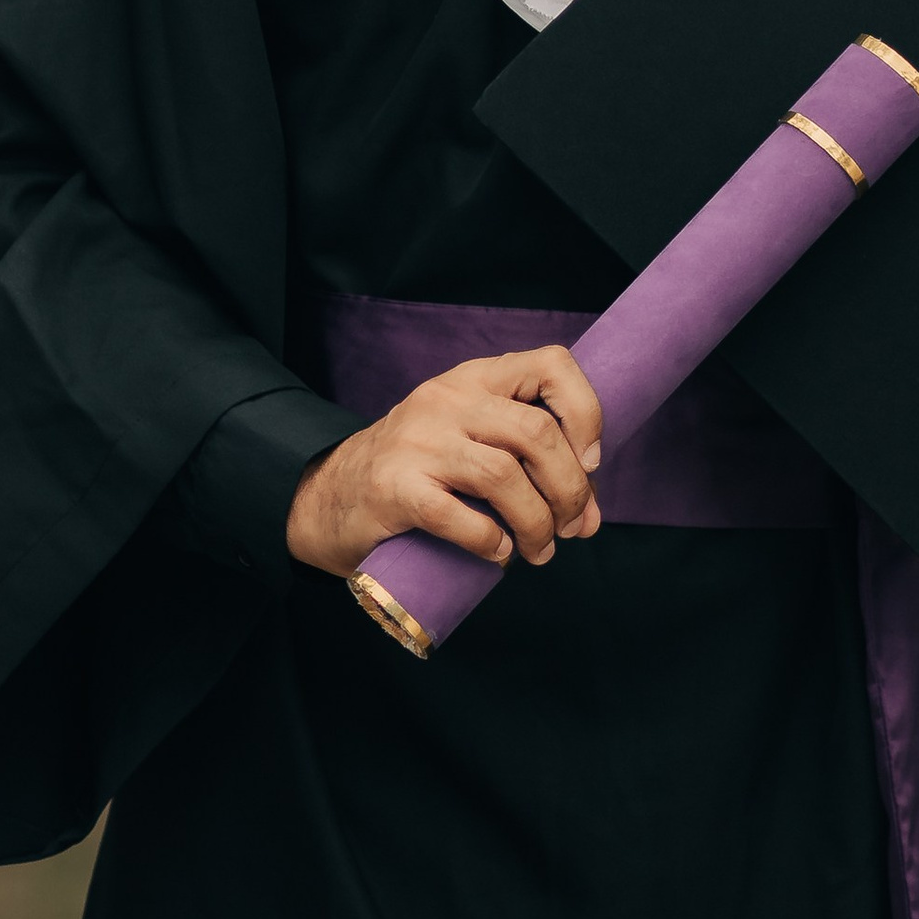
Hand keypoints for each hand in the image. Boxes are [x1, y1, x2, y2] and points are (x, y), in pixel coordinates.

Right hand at [286, 345, 605, 577]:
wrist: (328, 497)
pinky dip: (492, 543)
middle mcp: (446, 400)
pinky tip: (498, 554)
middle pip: (536, 432)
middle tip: (574, 528)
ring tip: (540, 551)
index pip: (551, 364)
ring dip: (538, 524)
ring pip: (504, 476)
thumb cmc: (418, 473)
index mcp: (474, 379)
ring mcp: (417, 442)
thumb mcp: (470, 441)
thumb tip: (590, 518)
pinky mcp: (394, 488)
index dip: (585, 413)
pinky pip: (460, 517)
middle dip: (571, 489)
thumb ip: (529, 465)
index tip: (590, 462)